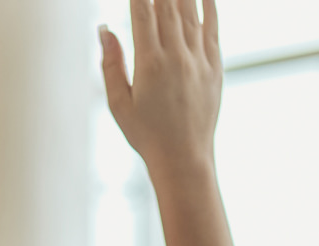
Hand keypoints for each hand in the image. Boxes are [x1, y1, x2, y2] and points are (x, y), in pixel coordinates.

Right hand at [99, 0, 223, 182]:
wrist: (184, 158)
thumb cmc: (146, 134)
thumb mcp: (119, 103)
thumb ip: (112, 63)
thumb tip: (104, 29)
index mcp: (150, 63)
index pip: (142, 12)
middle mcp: (177, 56)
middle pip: (167, 6)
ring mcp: (199, 60)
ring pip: (190, 12)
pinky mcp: (214, 66)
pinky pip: (213, 28)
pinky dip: (209, 6)